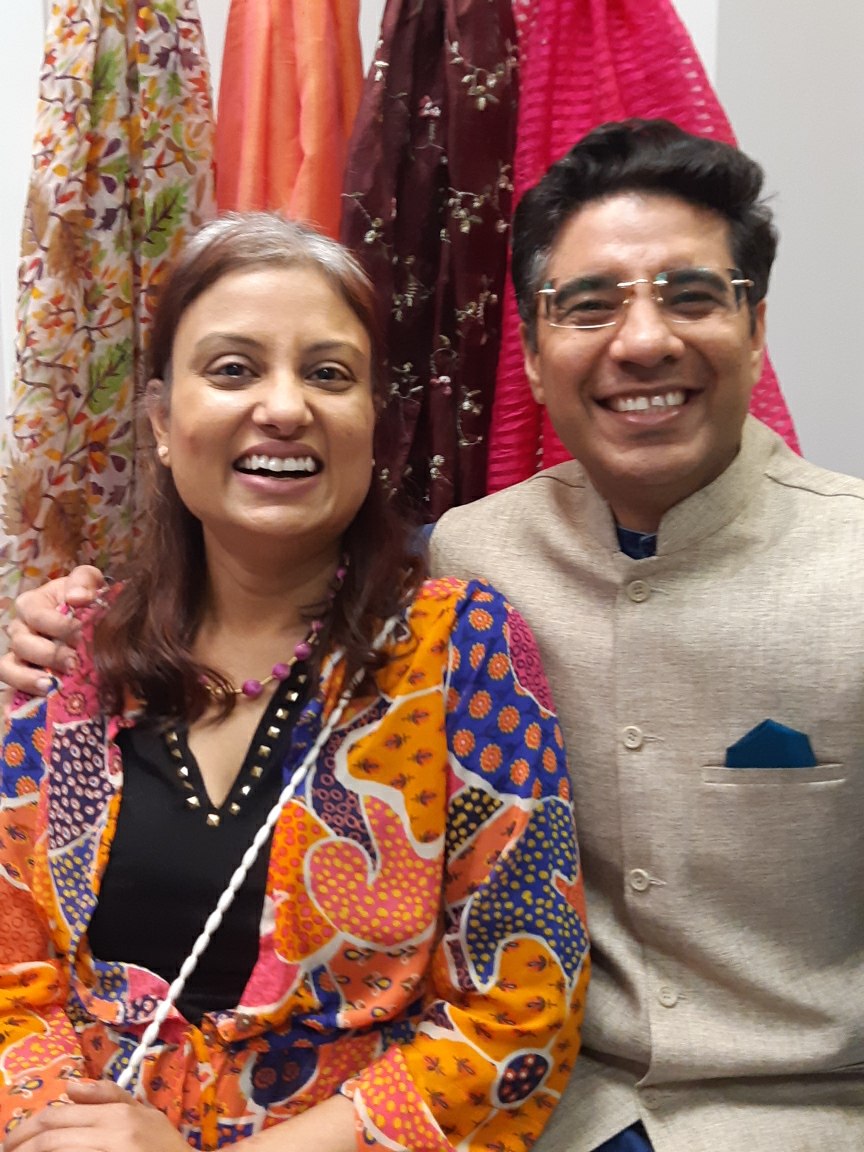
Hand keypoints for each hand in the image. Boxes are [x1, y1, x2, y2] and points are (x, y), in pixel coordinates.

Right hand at [0, 567, 104, 695]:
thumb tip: (77, 598)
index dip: (58, 626)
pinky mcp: (23, 676)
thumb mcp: (86, 581)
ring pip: (8, 668)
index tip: (80, 633)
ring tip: (50, 686)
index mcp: (30, 605)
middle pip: (22, 644)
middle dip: (48, 655)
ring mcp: (18, 655)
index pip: (36, 616)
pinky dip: (22, 694)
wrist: (89, 617)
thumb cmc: (83, 597)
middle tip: (73, 662)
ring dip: (28, 678)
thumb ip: (83, 581)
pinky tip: (38, 702)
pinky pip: (12, 688)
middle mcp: (19, 630)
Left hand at [3, 1079, 189, 1150]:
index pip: (58, 1116)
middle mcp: (110, 1136)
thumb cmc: (167, 1148)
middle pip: (49, 1139)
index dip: (24, 1129)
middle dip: (18, 1146)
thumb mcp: (145, 1114)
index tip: (9, 1141)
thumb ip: (108, 1096)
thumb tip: (69, 1085)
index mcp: (118, 1116)